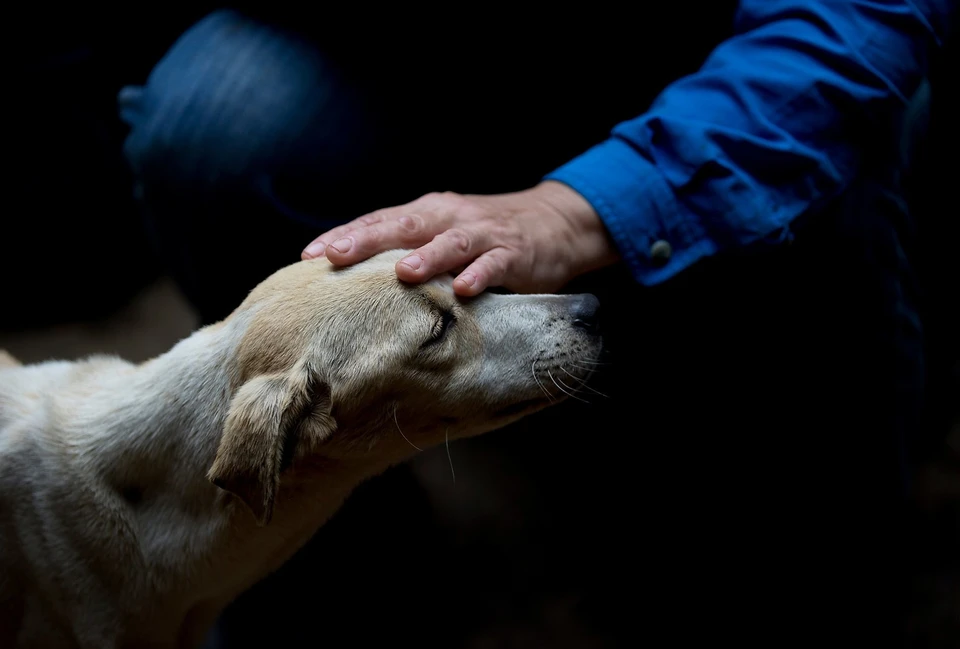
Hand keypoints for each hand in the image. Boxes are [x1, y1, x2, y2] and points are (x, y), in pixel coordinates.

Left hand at [301, 181, 618, 295]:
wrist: (554, 222)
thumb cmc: (485, 235)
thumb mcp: (442, 234)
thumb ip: (407, 250)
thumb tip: (354, 281)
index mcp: (427, 214)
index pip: (378, 222)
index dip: (345, 236)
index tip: (308, 255)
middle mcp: (450, 218)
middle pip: (405, 226)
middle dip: (368, 240)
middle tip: (336, 256)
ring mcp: (484, 234)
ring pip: (451, 243)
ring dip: (427, 257)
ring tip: (402, 273)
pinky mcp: (515, 254)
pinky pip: (495, 264)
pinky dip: (481, 275)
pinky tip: (465, 289)